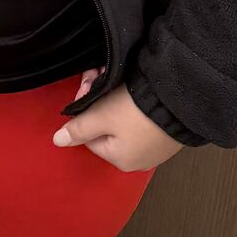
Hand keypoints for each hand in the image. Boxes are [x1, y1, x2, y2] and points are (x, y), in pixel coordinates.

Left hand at [53, 78, 183, 172]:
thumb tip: (58, 142)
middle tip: (98, 76)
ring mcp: (154, 148)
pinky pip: (139, 120)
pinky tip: (130, 87)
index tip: (86, 86)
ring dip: (112, 97)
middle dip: (97, 99)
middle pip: (104, 127)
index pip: (88, 135)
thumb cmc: (137, 111)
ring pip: (120, 120)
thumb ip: (78, 129)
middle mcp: (138, 159)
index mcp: (119, 160)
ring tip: (113, 77)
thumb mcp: (100, 116)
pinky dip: (131, 103)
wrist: (178, 100)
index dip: (83, 108)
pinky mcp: (165, 133)